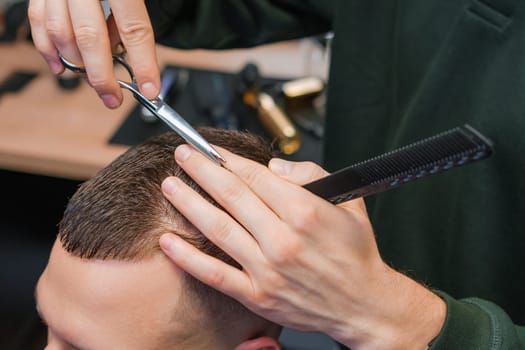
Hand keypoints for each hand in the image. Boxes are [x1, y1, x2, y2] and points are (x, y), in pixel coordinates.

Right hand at [28, 0, 159, 107]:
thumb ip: (133, 15)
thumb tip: (127, 52)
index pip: (135, 28)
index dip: (144, 63)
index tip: (151, 88)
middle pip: (92, 37)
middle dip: (103, 76)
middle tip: (113, 98)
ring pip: (62, 33)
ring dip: (76, 65)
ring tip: (92, 81)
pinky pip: (39, 22)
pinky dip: (48, 50)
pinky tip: (61, 68)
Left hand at [160, 145, 445, 349]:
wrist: (364, 304)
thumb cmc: (356, 253)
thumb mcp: (349, 202)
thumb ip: (311, 175)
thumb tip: (273, 167)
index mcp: (306, 212)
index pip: (255, 176)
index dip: (228, 159)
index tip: (211, 149)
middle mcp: (283, 239)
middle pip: (231, 196)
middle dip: (202, 171)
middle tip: (183, 154)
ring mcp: (268, 269)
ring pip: (218, 229)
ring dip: (189, 204)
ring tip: (170, 186)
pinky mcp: (258, 295)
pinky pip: (215, 274)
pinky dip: (188, 258)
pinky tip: (168, 242)